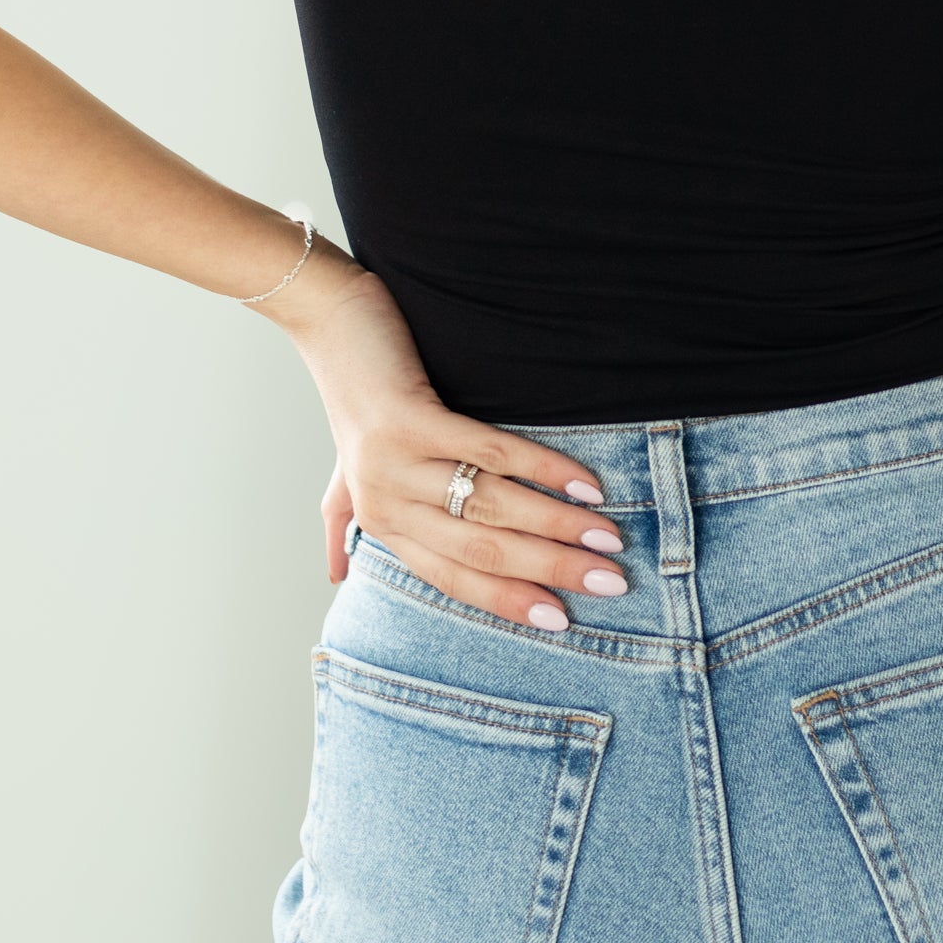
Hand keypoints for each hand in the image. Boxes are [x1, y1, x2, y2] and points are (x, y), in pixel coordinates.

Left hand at [275, 254, 627, 632]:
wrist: (330, 321)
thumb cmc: (354, 395)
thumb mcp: (344, 470)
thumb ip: (343, 520)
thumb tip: (333, 578)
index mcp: (381, 523)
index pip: (455, 578)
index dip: (510, 602)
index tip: (563, 621)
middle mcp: (385, 502)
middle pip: (483, 550)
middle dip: (553, 571)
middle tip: (612, 584)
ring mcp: (395, 463)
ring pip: (493, 507)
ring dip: (560, 526)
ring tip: (610, 538)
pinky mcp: (411, 418)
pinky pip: (490, 452)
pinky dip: (544, 469)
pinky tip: (585, 485)